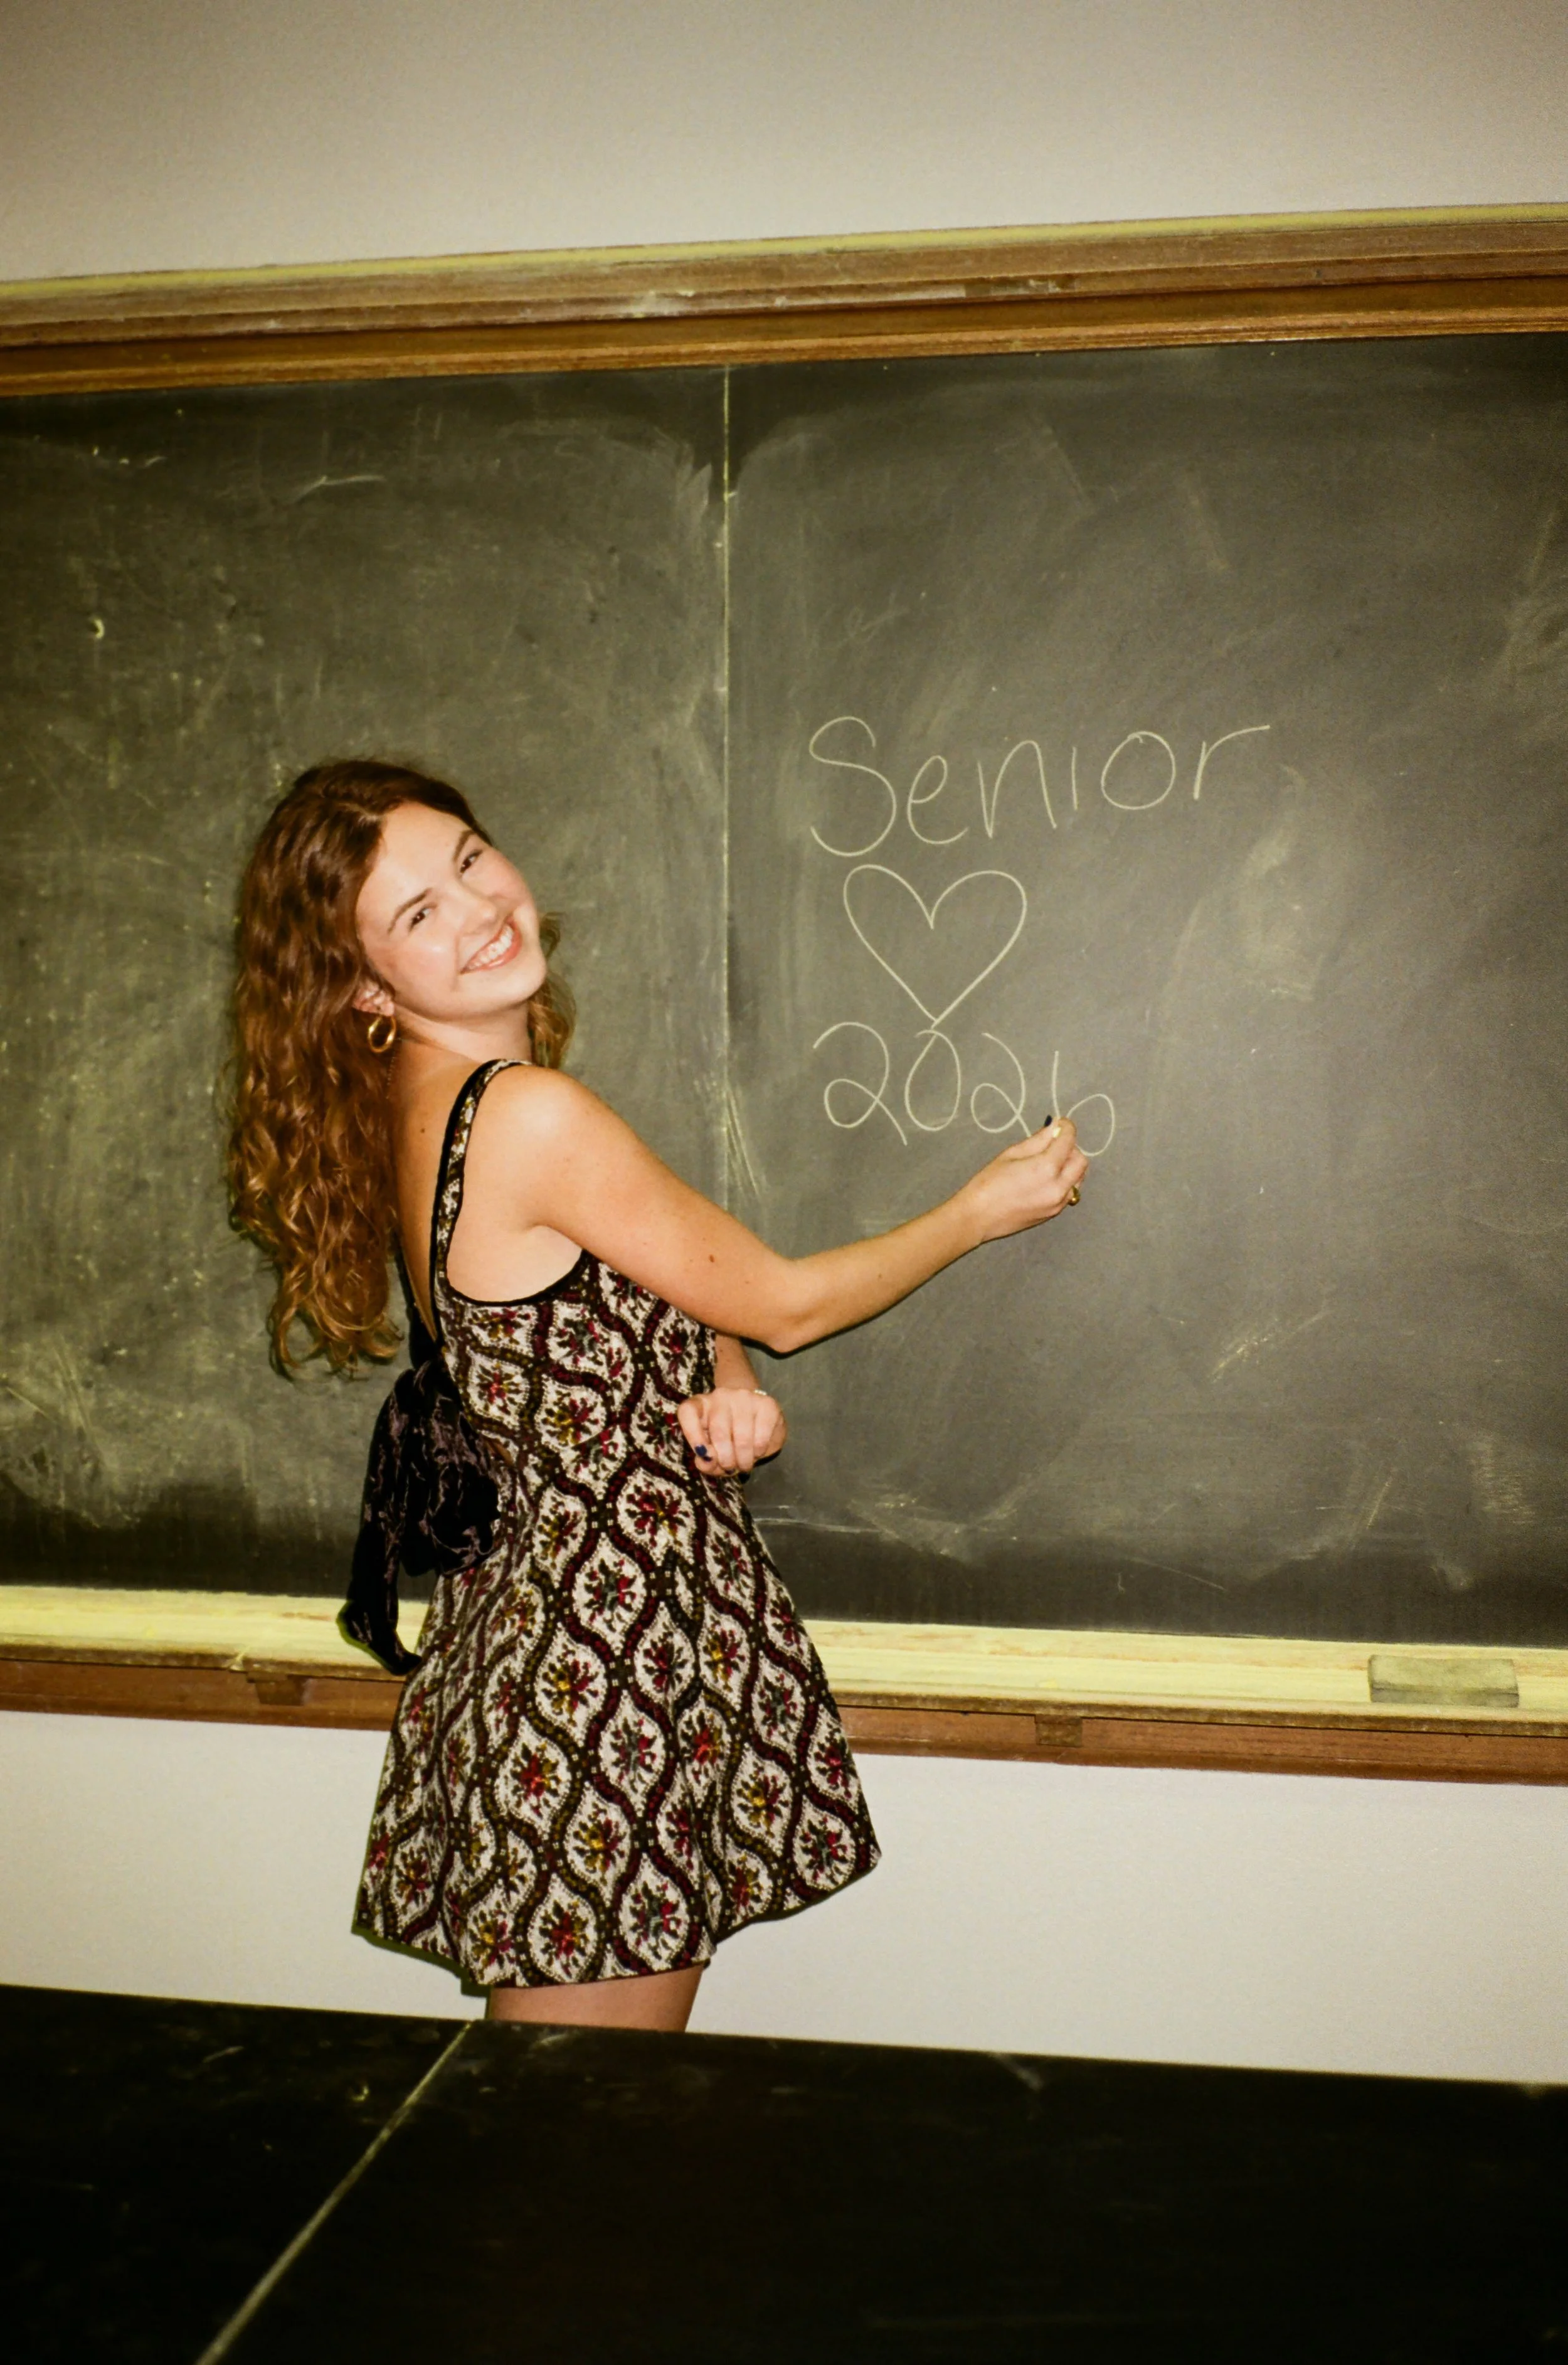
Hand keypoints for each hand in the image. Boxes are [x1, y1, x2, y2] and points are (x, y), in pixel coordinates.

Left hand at [678, 1386, 786, 1474]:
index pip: (688, 1412)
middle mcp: (720, 1396)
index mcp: (700, 1405)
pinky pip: (761, 1437)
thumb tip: (707, 1462)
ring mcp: (745, 1397)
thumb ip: (706, 1460)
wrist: (754, 1413)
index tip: (702, 1454)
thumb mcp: (712, 1448)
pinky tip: (758, 1453)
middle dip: (726, 1459)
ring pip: (742, 1437)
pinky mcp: (767, 1404)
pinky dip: (759, 1452)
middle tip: (731, 1468)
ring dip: (744, 1459)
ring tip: (745, 1464)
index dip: (692, 1435)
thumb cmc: (727, 1434)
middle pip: (718, 1430)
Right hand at [963, 1118, 1088, 1243]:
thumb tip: (1055, 1128)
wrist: (978, 1217)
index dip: (1067, 1128)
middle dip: (1071, 1148)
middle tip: (1054, 1144)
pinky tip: (1046, 1179)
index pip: (1068, 1141)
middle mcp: (1058, 1187)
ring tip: (1050, 1162)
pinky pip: (1070, 1192)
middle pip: (1080, 1160)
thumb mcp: (1011, 1154)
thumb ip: (1037, 1140)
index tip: (1061, 1123)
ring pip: (1078, 1178)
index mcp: (1046, 1168)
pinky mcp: (1054, 1213)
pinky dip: (1065, 1181)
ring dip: (1070, 1166)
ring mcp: (1058, 1203)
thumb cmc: (988, 1183)